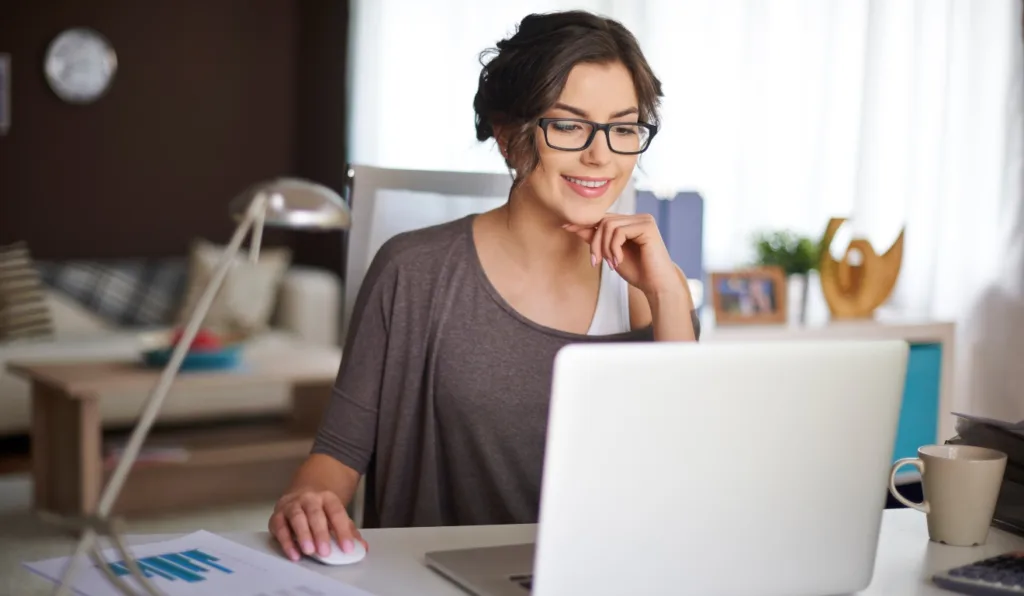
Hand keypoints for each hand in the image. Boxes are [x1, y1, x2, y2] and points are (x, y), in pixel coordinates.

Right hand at [269, 488, 366, 561]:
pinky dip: (286, 541)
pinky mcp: (277, 515)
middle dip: (320, 533)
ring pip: (296, 518)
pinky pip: (279, 527)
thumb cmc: (321, 509)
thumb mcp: (336, 516)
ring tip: (309, 551)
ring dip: (303, 534)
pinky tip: (294, 554)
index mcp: (327, 498)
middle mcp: (309, 498)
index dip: (343, 531)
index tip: (348, 548)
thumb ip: (348, 531)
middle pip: (315, 513)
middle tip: (325, 552)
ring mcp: (291, 505)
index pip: (337, 512)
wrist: (301, 492)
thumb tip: (362, 547)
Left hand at [563, 214, 682, 296]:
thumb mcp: (610, 253)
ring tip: (610, 264)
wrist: (657, 285)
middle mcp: (638, 217)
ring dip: (604, 248)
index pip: (602, 218)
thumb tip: (573, 226)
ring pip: (608, 226)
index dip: (583, 223)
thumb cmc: (636, 271)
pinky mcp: (647, 226)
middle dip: (595, 243)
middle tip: (596, 262)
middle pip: (603, 221)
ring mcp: (643, 220)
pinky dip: (613, 249)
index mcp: (630, 222)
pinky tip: (618, 261)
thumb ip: (595, 239)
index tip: (565, 227)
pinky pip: (618, 232)